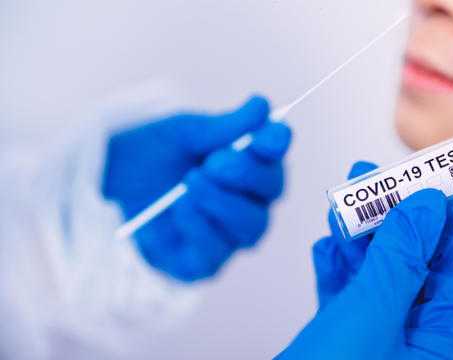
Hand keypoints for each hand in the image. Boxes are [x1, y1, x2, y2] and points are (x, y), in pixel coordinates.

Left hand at [103, 96, 291, 281]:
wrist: (106, 187)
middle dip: (248, 174)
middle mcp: (248, 199)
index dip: (276, 144)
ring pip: (251, 225)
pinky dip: (199, 227)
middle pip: (272, 191)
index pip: (275, 153)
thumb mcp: (182, 132)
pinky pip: (216, 251)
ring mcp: (229, 234)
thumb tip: (261, 106)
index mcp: (248, 160)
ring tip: (191, 182)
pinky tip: (178, 209)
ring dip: (223, 202)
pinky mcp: (205, 262)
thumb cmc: (151, 157)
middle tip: (216, 161)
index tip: (271, 134)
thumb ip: (223, 126)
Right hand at [278, 162, 452, 358]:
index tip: (432, 186)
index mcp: (438, 345)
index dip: (448, 226)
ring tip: (342, 204)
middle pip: (415, 268)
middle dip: (393, 222)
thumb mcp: (371, 315)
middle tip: (374, 180)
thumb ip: (401, 259)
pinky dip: (337, 268)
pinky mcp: (340, 344)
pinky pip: (346, 296)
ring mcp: (375, 344)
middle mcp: (412, 345)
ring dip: (360, 239)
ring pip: (376, 278)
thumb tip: (426, 207)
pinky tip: (326, 247)